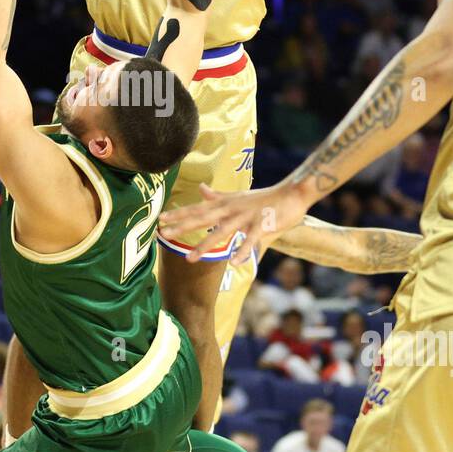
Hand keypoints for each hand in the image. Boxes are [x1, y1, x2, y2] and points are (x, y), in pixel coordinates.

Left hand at [158, 180, 309, 265]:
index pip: (198, 208)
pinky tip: (233, 263)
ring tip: (189, 258)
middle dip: (182, 226)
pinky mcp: (262, 225)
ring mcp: (246, 217)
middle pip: (203, 218)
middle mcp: (232, 209)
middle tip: (163, 233)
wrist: (292, 193)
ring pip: (222, 231)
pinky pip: (250, 240)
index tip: (161, 219)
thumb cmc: (264, 198)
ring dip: (205, 244)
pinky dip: (242, 251)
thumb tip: (201, 188)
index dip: (179, 214)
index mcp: (226, 204)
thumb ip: (218, 196)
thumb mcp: (237, 196)